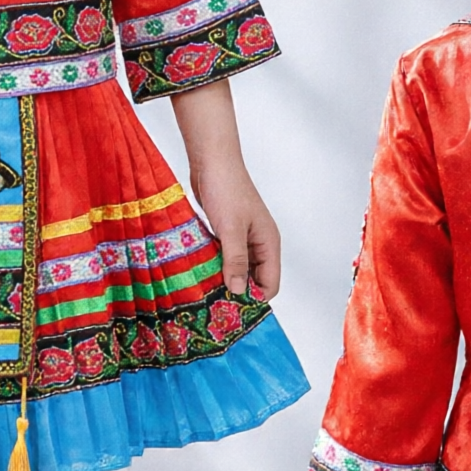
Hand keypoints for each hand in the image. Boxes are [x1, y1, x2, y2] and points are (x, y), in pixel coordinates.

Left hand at [192, 156, 282, 299]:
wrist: (211, 160)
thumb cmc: (226, 188)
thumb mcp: (230, 229)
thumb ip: (235, 261)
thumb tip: (238, 291)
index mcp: (269, 243)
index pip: (270, 283)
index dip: (254, 299)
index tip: (232, 310)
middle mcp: (259, 243)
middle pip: (253, 279)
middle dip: (237, 291)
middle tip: (214, 304)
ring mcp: (242, 237)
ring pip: (236, 268)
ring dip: (223, 278)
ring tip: (204, 291)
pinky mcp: (226, 232)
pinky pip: (223, 256)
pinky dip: (214, 265)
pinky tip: (199, 272)